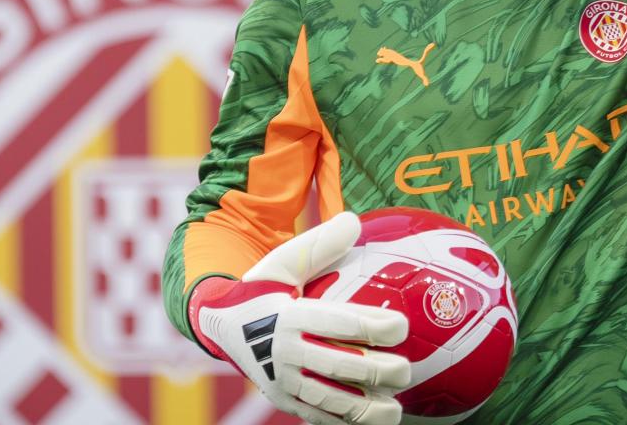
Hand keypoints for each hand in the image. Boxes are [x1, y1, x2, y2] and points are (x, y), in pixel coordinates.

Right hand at [189, 212, 409, 424]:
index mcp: (288, 317)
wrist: (219, 325)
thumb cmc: (262, 289)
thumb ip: (319, 245)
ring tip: (396, 409)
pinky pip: (317, 416)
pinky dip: (345, 422)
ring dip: (365, 408)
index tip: (402, 327)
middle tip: (407, 371)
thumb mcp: (282, 262)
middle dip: (377, 372)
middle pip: (338, 366)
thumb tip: (354, 221)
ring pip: (329, 400)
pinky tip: (374, 420)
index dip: (373, 327)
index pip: (337, 323)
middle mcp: (284, 353)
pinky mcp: (282, 401)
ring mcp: (282, 382)